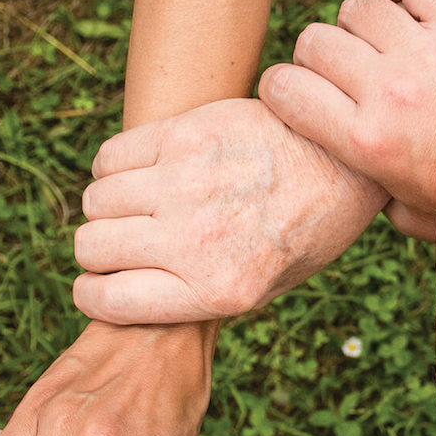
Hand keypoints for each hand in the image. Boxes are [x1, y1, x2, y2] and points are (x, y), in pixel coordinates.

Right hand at [73, 98, 387, 324]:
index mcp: (218, 290)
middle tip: (126, 242)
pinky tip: (144, 172)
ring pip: (96, 200)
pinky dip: (114, 168)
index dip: (93, 295)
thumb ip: (199, 298)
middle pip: (92, 247)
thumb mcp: (266, 289)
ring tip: (140, 205)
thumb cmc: (305, 231)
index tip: (101, 284)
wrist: (344, 162)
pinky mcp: (186, 135)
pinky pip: (110, 156)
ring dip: (108, 207)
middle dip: (99, 251)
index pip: (107, 301)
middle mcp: (196, 240)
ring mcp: (187, 183)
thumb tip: (129, 297)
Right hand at [259, 0, 435, 240]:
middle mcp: (391, 93)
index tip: (295, 93)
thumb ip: (361, 196)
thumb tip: (328, 189)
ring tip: (379, 47)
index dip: (280, 88)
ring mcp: (429, 54)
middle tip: (343, 74)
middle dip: (318, 57)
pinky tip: (405, 17)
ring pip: (356, 8)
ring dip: (360, 25)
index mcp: (367, 143)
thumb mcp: (405, 211)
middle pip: (315, 42)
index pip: (282, 87)